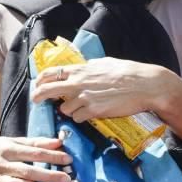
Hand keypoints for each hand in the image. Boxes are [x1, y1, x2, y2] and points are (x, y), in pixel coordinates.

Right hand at [0, 136, 71, 181]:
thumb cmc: (1, 146)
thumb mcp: (17, 140)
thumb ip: (38, 142)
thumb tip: (59, 142)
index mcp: (9, 149)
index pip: (34, 153)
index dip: (52, 156)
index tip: (68, 159)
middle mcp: (4, 164)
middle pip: (27, 171)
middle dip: (48, 176)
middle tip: (66, 178)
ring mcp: (0, 178)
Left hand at [32, 57, 167, 122]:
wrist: (146, 86)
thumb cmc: (129, 72)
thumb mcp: (106, 63)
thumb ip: (91, 66)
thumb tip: (85, 65)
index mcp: (81, 69)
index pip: (50, 73)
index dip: (40, 80)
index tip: (37, 84)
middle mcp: (78, 82)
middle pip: (46, 90)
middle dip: (37, 96)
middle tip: (35, 100)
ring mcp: (84, 97)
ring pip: (63, 109)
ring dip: (68, 110)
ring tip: (80, 108)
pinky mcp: (93, 110)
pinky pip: (77, 118)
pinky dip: (81, 118)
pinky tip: (90, 114)